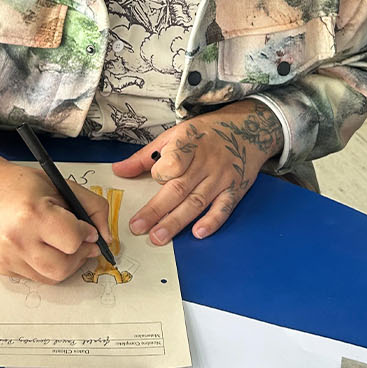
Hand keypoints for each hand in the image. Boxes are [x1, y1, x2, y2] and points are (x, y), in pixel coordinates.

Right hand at [0, 140, 109, 283]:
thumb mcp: (58, 184)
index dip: (86, 234)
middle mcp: (16, 239)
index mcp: (31, 214)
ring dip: (65, 264)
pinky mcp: (2, 268)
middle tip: (80, 243)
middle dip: (79, 256)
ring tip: (61, 244)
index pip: (73, 240)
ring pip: (52, 277)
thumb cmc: (15, 183)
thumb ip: (91, 207)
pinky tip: (40, 246)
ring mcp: (7, 257)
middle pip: (64, 267)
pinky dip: (45, 266)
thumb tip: (106, 237)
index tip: (85, 228)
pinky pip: (35, 277)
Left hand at [114, 99, 283, 244]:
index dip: (162, 172)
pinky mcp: (235, 190)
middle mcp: (205, 163)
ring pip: (196, 202)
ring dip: (177, 222)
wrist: (248, 130)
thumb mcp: (174, 135)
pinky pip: (223, 208)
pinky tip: (198, 233)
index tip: (153, 178)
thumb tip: (118, 170)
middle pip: (178, 189)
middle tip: (138, 227)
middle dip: (157, 211)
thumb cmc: (205, 133)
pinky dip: (212, 222)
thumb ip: (145, 156)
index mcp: (188, 145)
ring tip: (158, 237)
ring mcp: (221, 178)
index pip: (173, 162)